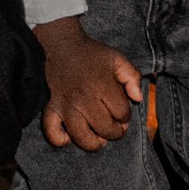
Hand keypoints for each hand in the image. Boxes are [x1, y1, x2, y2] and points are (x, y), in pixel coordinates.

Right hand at [36, 17, 143, 151]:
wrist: (62, 46)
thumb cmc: (92, 54)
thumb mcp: (117, 59)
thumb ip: (132, 77)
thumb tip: (138, 99)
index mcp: (102, 86)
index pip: (121, 113)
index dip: (126, 117)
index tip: (123, 113)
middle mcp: (84, 99)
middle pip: (105, 128)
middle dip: (115, 132)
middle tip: (115, 128)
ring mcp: (66, 106)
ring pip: (81, 137)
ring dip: (93, 143)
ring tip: (100, 140)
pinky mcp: (50, 109)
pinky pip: (52, 133)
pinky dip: (60, 140)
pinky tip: (70, 136)